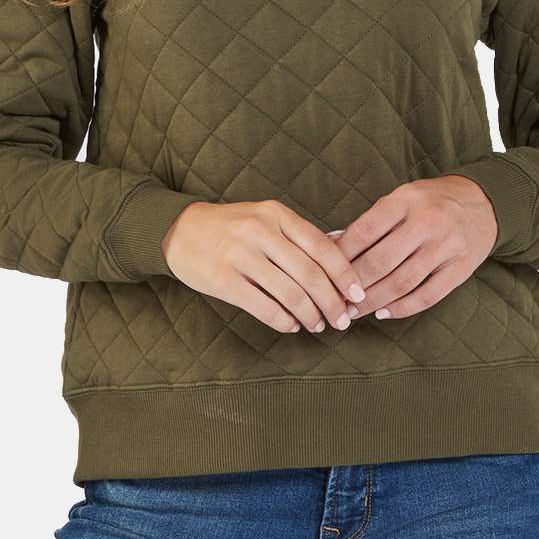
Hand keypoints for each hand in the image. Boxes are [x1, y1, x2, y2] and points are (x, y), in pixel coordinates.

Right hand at [161, 199, 366, 334]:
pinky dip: (284, 321)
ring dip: (310, 315)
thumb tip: (341, 261)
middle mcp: (260, 231)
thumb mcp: (265, 217)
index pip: (322, 246)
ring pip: (290, 294)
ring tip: (317, 325)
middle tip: (342, 320)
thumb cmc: (232, 227)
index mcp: (276, 214)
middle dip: (332, 302)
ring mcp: (240, 255)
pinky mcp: (223, 280)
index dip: (344, 274)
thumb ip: (298, 236)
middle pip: (310, 274)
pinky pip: (264, 307)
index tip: (358, 294)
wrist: (181, 229)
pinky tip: (292, 324)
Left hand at [325, 177, 497, 321]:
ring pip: (402, 282)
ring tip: (354, 311)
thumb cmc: (431, 201)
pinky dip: (403, 308)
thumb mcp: (401, 199)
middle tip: (335, 300)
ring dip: (374, 301)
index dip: (341, 256)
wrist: (484, 202)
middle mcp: (428, 221)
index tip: (324, 272)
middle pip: (381, 260)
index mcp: (407, 199)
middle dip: (354, 285)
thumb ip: (371, 221)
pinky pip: (429, 295)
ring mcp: (447, 246)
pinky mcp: (462, 268)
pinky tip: (384, 312)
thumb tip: (331, 243)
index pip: (365, 231)